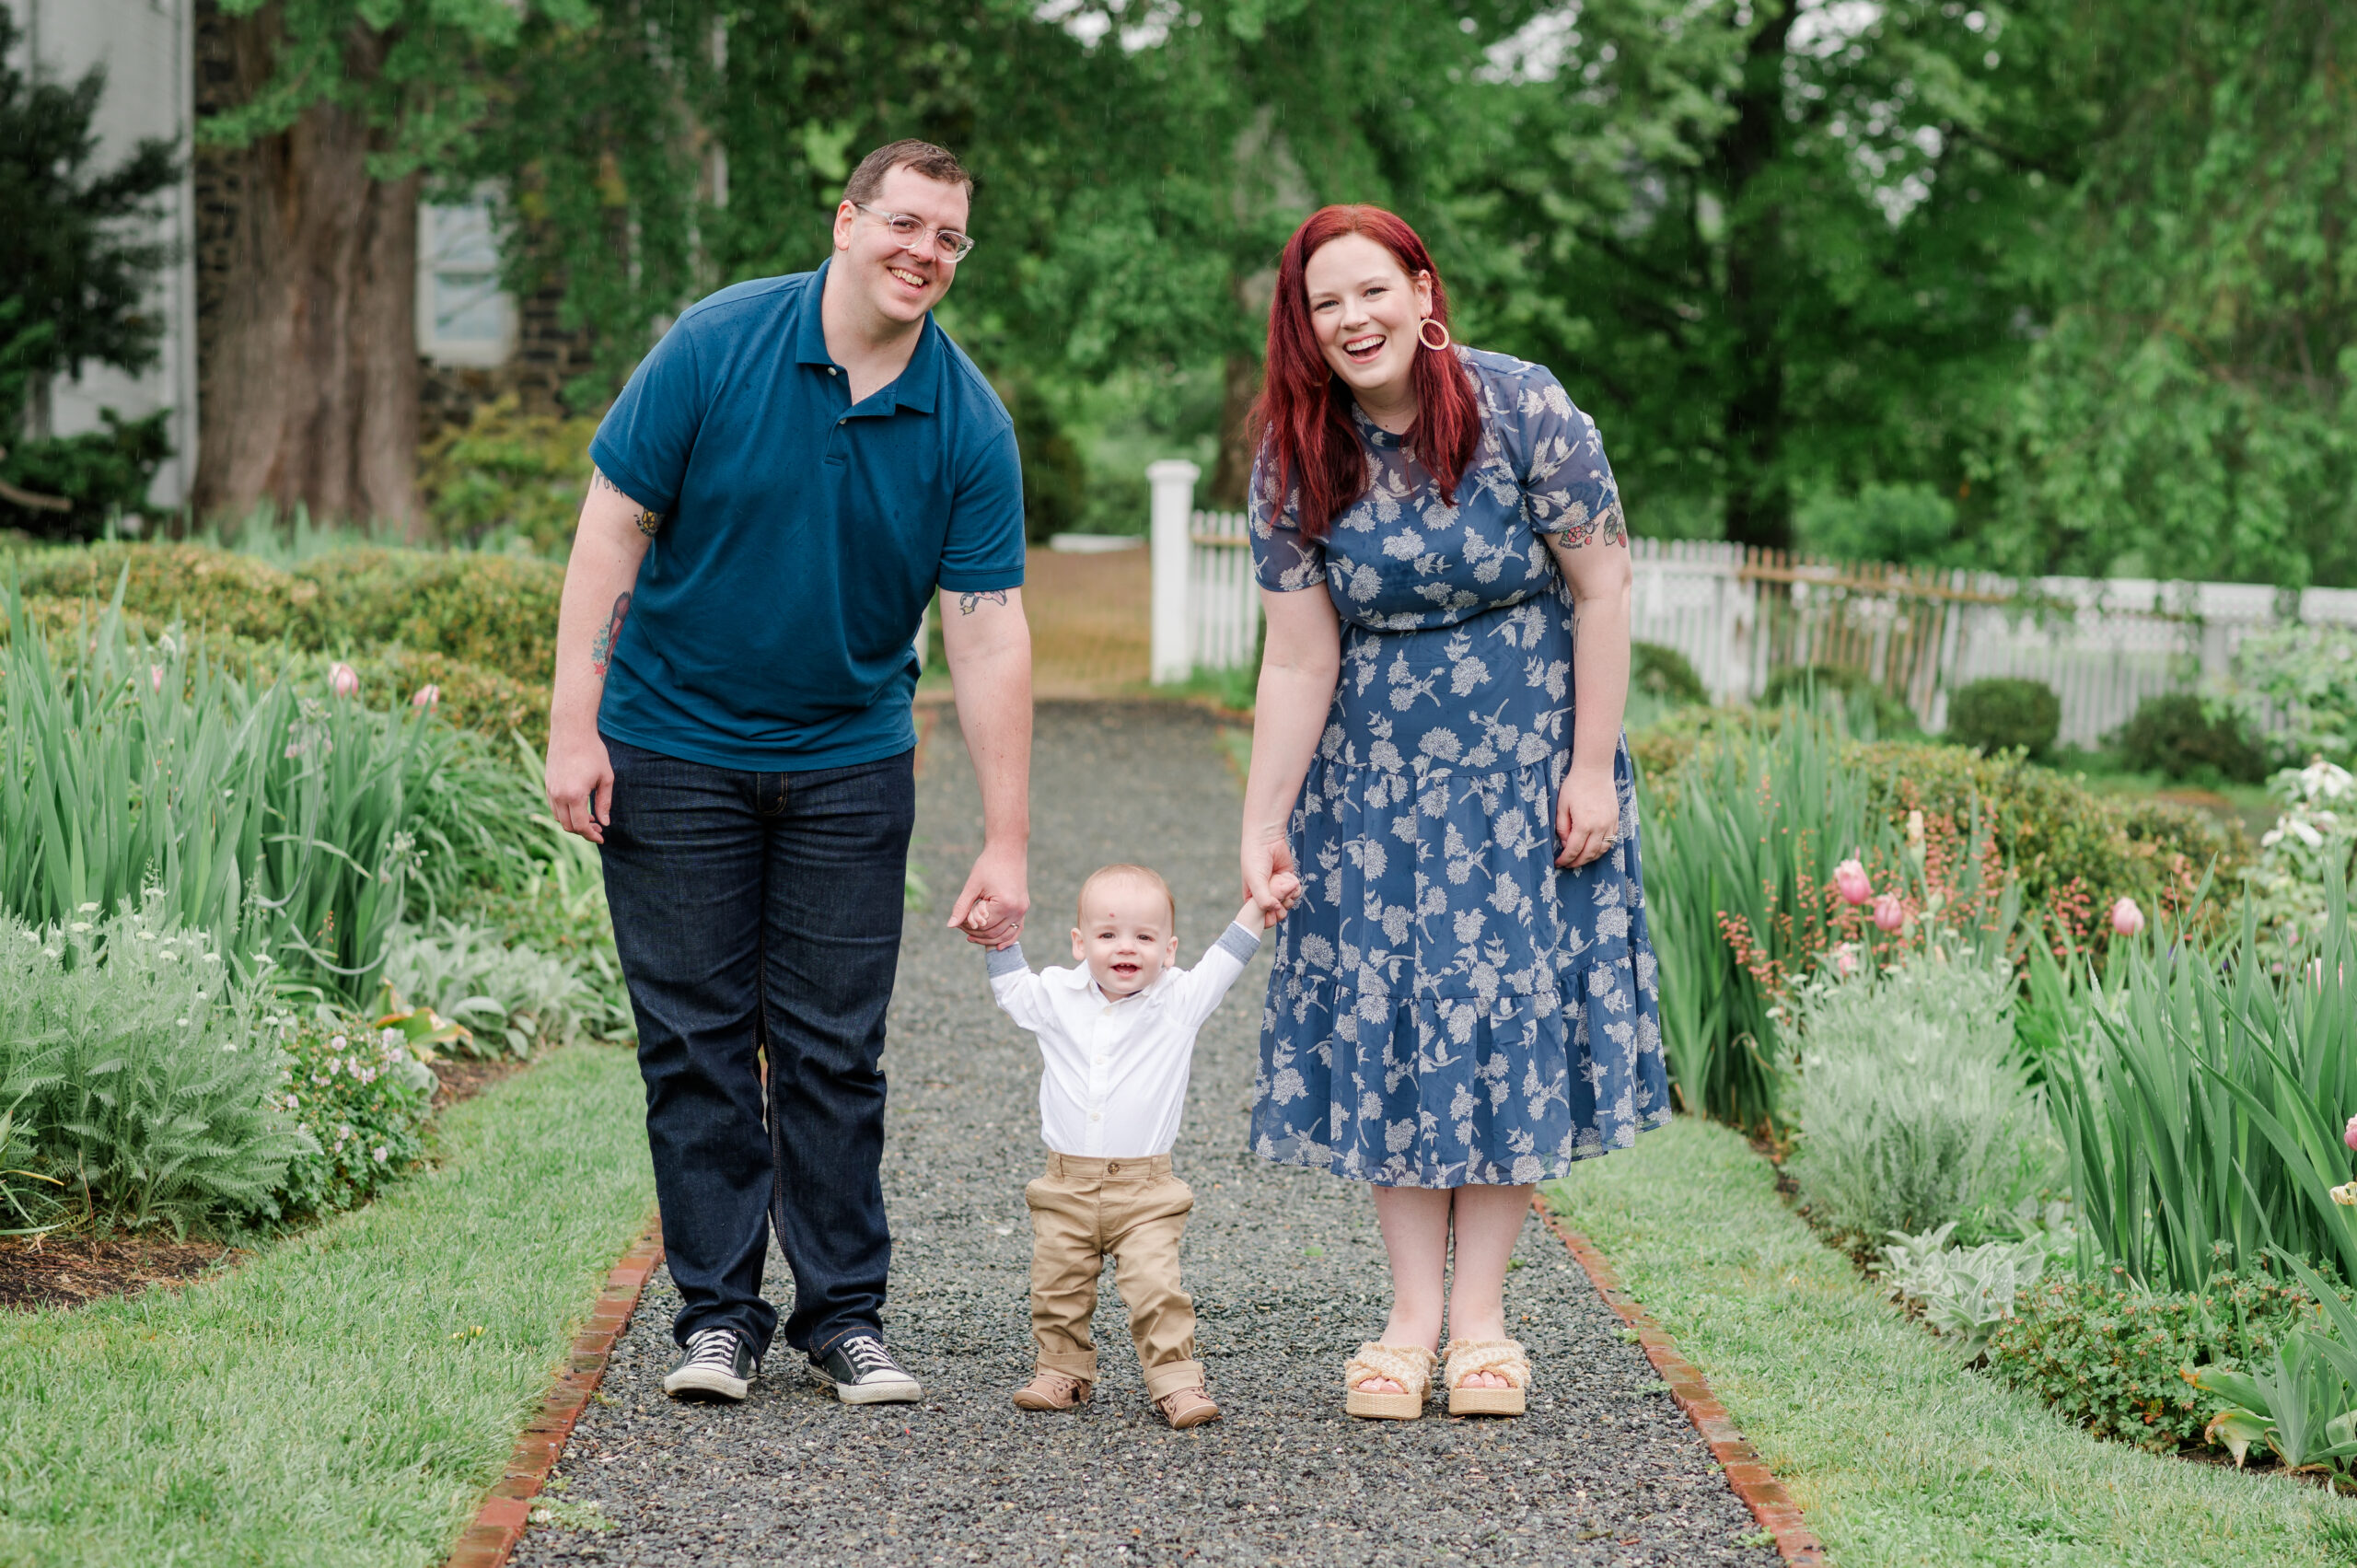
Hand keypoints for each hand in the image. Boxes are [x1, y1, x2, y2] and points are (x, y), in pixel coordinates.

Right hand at [546, 726, 614, 844]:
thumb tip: (604, 823)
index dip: (591, 835)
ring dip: (573, 823)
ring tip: (590, 818)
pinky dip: (565, 813)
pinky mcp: (547, 784)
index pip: (581, 826)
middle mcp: (559, 795)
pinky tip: (578, 807)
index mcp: (574, 795)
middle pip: (568, 826)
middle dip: (584, 831)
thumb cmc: (593, 752)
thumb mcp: (606, 778)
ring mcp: (550, 789)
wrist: (571, 730)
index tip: (602, 837)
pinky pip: (554, 807)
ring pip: (559, 818)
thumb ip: (604, 802)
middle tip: (599, 828)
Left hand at [949, 839, 1028, 947]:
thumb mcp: (972, 886)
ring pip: (1004, 934)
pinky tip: (998, 947)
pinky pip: (1017, 929)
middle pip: (993, 933)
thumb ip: (962, 907)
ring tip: (972, 935)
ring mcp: (1022, 910)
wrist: (1008, 850)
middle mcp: (1016, 910)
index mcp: (1004, 905)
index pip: (983, 926)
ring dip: (988, 937)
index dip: (968, 927)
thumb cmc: (989, 864)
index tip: (957, 922)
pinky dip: (1008, 938)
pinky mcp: (1023, 907)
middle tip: (961, 926)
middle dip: (976, 933)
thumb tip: (950, 925)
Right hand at [1242, 830, 1303, 925]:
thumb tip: (1276, 909)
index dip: (1268, 918)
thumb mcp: (1255, 881)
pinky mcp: (1288, 881)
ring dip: (1290, 899)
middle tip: (1281, 898)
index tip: (1272, 912)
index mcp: (1252, 899)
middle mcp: (1265, 895)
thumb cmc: (1255, 860)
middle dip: (1281, 909)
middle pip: (1276, 913)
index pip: (1261, 917)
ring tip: (1286, 887)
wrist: (1266, 840)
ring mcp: (1278, 889)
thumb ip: (1263, 899)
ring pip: (1287, 904)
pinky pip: (1295, 893)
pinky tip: (1292, 883)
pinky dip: (1296, 891)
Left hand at [1554, 764, 1617, 868]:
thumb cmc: (1575, 786)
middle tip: (1568, 865)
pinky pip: (1611, 840)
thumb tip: (1565, 843)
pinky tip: (1593, 848)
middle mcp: (1600, 827)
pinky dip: (1602, 848)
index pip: (1573, 850)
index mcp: (1584, 824)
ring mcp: (1610, 823)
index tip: (1558, 863)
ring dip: (1591, 857)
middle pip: (1589, 854)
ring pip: (1602, 849)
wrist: (1595, 770)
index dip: (1565, 859)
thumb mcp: (1561, 806)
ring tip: (1580, 859)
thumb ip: (1562, 827)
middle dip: (1577, 862)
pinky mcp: (1616, 819)